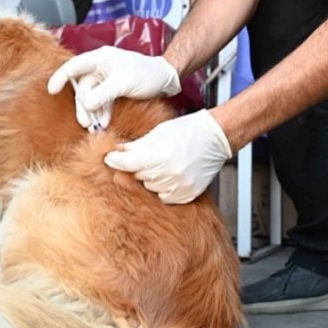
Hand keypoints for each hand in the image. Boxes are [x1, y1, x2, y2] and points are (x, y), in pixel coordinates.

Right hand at [48, 46, 180, 129]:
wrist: (166, 79)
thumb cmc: (147, 73)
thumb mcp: (123, 83)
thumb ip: (103, 94)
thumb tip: (86, 105)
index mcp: (100, 58)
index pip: (74, 66)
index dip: (60, 77)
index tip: (51, 90)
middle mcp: (100, 67)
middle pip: (82, 87)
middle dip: (83, 106)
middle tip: (85, 122)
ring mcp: (105, 80)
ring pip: (91, 97)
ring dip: (92, 112)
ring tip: (96, 126)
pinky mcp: (112, 90)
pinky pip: (101, 102)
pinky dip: (101, 112)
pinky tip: (104, 123)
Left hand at [104, 110, 231, 203]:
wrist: (217, 137)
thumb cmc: (189, 130)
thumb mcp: (159, 132)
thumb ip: (137, 145)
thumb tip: (118, 151)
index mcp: (160, 155)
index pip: (127, 164)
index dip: (115, 161)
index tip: (110, 158)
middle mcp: (169, 173)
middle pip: (137, 177)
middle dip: (136, 167)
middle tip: (144, 157)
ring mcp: (179, 185)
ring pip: (150, 188)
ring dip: (149, 178)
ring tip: (162, 164)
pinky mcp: (188, 194)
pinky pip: (165, 197)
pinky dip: (163, 188)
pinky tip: (169, 175)